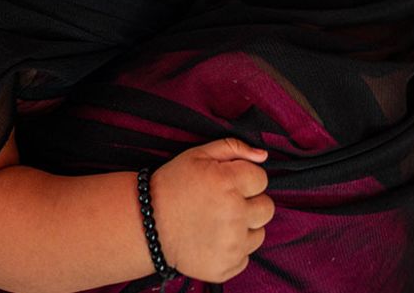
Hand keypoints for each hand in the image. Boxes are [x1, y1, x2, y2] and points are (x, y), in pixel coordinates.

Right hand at [148, 138, 273, 282]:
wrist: (146, 224)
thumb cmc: (171, 185)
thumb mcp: (197, 155)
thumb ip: (233, 147)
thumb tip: (263, 155)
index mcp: (227, 182)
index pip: (261, 179)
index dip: (245, 179)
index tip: (227, 183)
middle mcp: (234, 213)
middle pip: (266, 208)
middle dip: (250, 203)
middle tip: (224, 203)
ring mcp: (232, 243)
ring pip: (259, 233)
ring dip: (243, 227)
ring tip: (217, 223)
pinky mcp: (227, 266)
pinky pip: (246, 256)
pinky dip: (233, 249)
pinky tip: (212, 240)